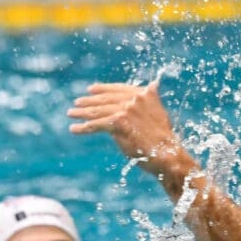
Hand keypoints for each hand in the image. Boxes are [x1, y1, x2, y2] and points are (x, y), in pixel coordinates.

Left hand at [67, 80, 188, 176]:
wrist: (168, 154)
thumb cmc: (164, 140)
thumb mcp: (159, 114)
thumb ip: (149, 102)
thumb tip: (152, 86)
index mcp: (146, 94)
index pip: (119, 89)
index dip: (103, 89)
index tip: (91, 89)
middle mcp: (136, 98)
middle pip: (106, 99)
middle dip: (89, 101)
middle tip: (77, 103)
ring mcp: (127, 110)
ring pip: (99, 111)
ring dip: (82, 113)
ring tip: (71, 114)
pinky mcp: (118, 123)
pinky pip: (96, 125)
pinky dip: (84, 128)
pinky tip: (75, 129)